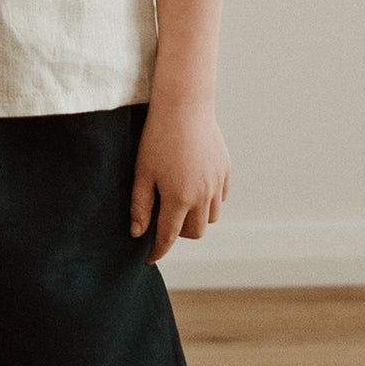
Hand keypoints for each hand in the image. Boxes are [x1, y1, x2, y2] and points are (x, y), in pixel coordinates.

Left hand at [129, 101, 229, 264]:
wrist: (184, 107)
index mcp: (179, 199)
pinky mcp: (226, 170)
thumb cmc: (157, 138)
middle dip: (179, 233)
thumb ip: (140, 205)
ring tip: (180, 204)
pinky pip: (221, 198)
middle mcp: (203, 195)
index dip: (158, 251)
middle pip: (195, 232)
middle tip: (163, 221)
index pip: (169, 237)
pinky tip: (194, 189)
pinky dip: (209, 201)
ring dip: (196, 218)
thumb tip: (138, 233)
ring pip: (212, 217)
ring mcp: (217, 183)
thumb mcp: (142, 173)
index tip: (150, 258)